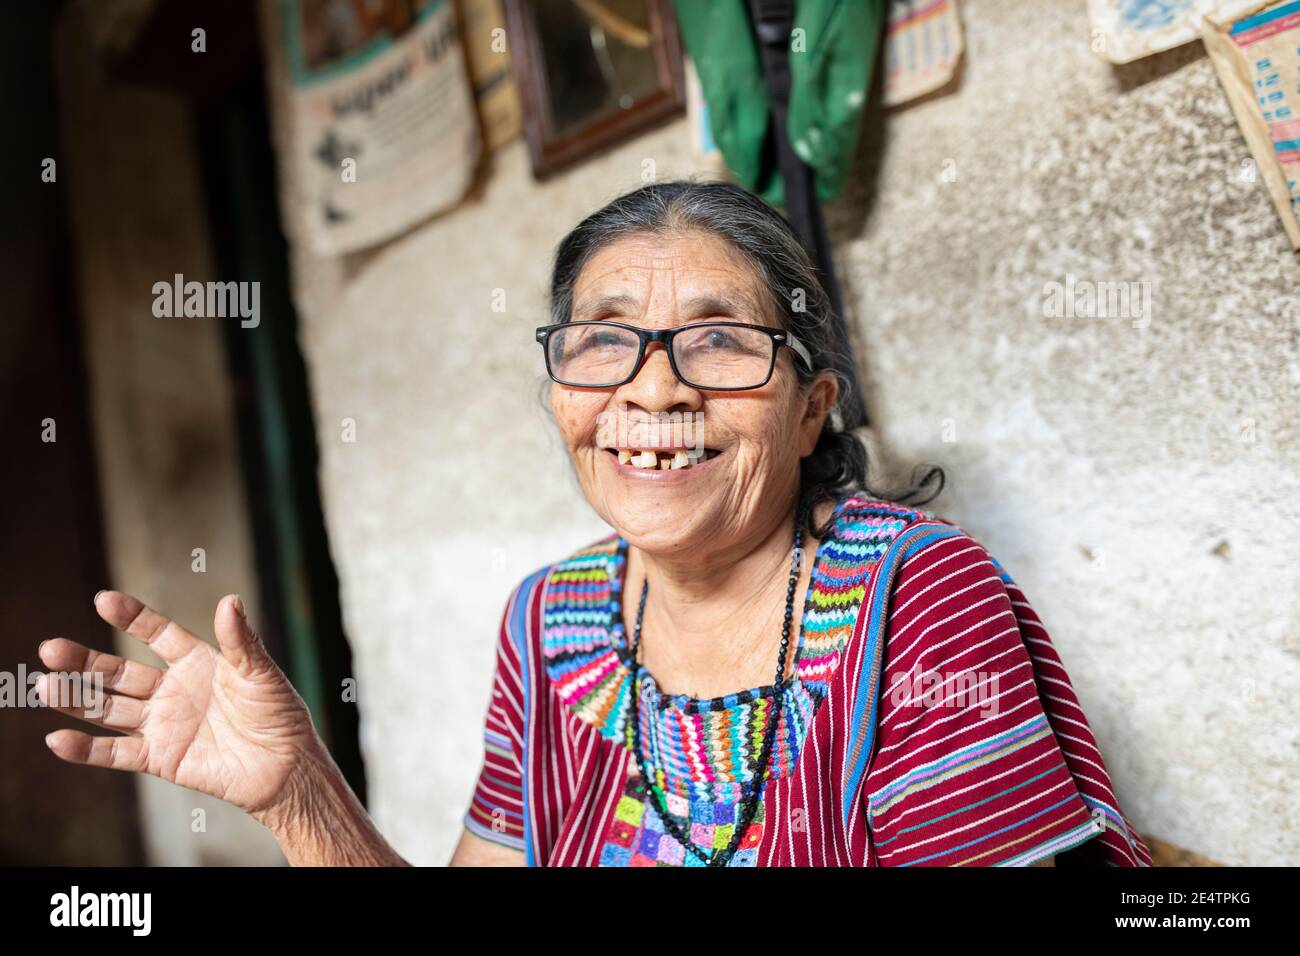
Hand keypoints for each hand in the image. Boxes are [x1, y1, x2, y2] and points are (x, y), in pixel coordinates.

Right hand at [36, 591, 320, 816]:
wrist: (287, 767)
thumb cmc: (280, 715)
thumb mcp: (261, 673)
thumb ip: (241, 641)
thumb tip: (229, 600)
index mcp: (198, 662)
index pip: (157, 633)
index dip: (131, 617)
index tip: (103, 599)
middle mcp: (174, 690)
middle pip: (119, 671)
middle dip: (85, 660)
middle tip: (51, 648)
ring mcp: (163, 724)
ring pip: (109, 708)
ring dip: (76, 698)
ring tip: (43, 685)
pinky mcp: (160, 758)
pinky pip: (115, 752)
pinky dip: (86, 749)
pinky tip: (57, 739)